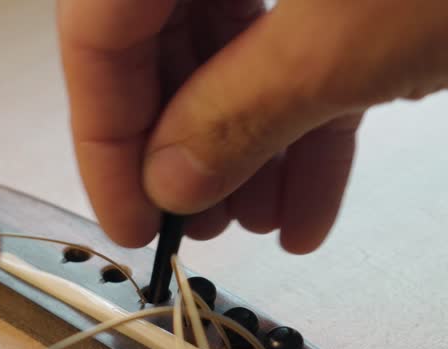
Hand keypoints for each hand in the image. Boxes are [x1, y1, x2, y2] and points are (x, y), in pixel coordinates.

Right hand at [59, 0, 447, 252]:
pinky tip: (311, 198)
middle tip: (198, 226)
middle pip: (160, 31)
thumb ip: (238, 113)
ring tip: (262, 223)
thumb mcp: (348, 43)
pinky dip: (309, 116)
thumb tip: (171, 176)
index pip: (99, 23)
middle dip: (184, 144)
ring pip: (237, 42)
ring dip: (248, 143)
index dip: (102, 130)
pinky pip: (305, 39)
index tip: (128, 216)